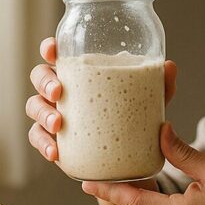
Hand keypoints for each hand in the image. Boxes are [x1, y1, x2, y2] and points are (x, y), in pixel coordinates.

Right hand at [25, 37, 178, 161]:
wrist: (132, 155)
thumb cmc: (134, 115)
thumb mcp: (149, 100)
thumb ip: (160, 84)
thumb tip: (169, 66)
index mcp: (81, 72)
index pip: (59, 54)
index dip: (50, 49)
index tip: (53, 50)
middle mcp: (63, 90)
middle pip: (40, 76)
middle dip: (45, 82)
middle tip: (59, 92)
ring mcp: (55, 114)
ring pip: (34, 107)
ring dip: (43, 113)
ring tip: (58, 123)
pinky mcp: (55, 140)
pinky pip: (40, 139)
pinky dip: (44, 144)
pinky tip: (55, 152)